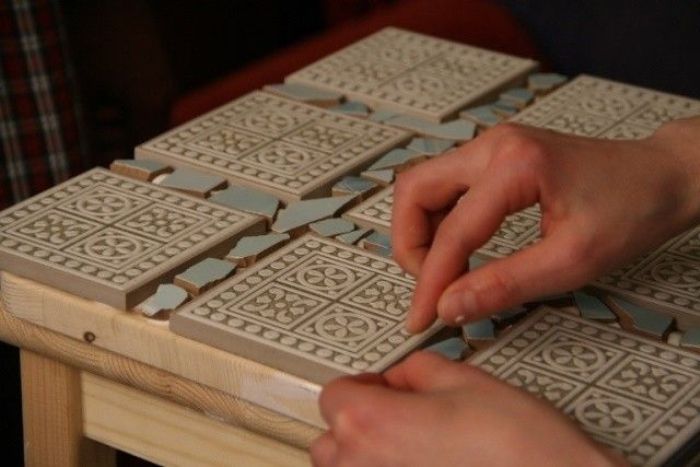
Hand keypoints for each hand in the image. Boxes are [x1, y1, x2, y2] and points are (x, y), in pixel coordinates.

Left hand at [311, 352, 623, 466]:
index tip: (383, 388)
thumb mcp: (466, 380)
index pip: (335, 396)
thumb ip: (418, 370)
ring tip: (416, 452)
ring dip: (370, 458)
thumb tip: (403, 376)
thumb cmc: (520, 450)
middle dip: (359, 425)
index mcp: (369, 424)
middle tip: (399, 418)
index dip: (363, 386)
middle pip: (332, 442)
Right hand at [392, 118, 699, 331]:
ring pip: (423, 186)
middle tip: (428, 286)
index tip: (422, 317)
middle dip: (410, 245)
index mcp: (515, 165)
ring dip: (420, 232)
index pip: (452, 231)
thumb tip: (450, 305)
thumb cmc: (632, 209)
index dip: (431, 282)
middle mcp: (494, 145)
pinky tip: (457, 251)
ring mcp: (491, 146)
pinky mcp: (494, 157)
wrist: (661, 176)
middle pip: (415, 190)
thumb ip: (505, 285)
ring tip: (442, 272)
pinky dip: (438, 222)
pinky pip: (445, 187)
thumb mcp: (572, 261)